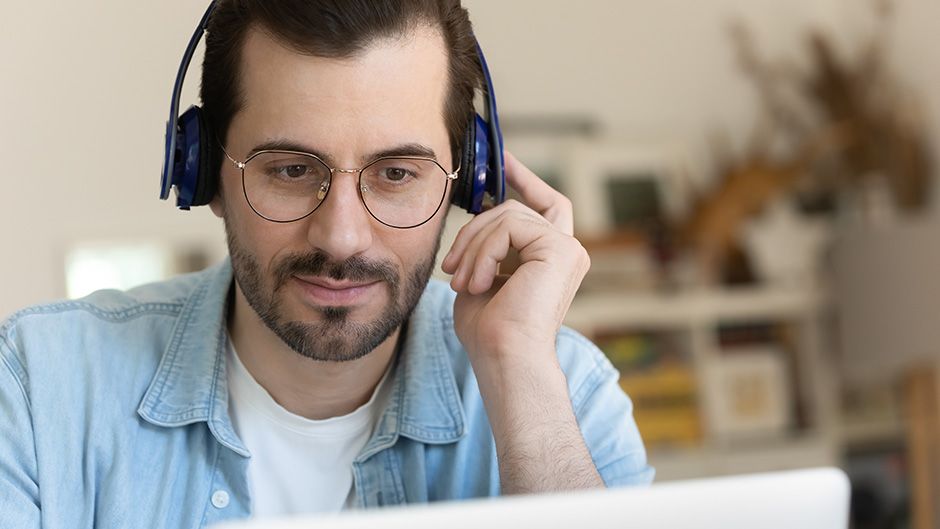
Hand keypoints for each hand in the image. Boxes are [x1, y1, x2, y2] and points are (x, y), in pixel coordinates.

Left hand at [441, 151, 589, 365]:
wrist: (505, 360)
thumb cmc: (490, 333)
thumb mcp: (481, 278)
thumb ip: (485, 249)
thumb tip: (472, 221)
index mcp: (552, 259)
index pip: (544, 204)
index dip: (524, 178)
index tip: (502, 158)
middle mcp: (567, 251)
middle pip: (513, 209)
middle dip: (474, 229)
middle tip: (450, 265)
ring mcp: (568, 248)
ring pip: (507, 215)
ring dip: (473, 247)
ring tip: (461, 283)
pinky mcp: (560, 249)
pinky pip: (510, 226)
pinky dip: (485, 252)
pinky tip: (479, 283)